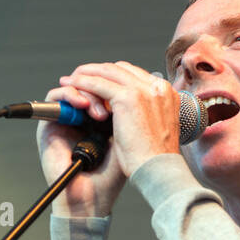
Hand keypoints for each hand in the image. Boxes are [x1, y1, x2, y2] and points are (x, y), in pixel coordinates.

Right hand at [37, 83, 125, 217]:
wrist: (92, 198)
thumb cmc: (110, 177)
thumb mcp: (124, 139)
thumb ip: (125, 113)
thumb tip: (136, 87)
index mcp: (99, 120)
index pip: (104, 89)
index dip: (114, 87)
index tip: (127, 96)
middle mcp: (81, 118)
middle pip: (89, 85)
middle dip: (102, 89)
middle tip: (113, 107)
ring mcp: (65, 120)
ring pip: (73, 87)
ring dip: (88, 92)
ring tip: (101, 112)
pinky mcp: (49, 125)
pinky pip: (55, 97)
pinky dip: (69, 95)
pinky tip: (84, 104)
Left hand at [57, 61, 180, 177]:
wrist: (159, 171)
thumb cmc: (155, 159)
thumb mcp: (155, 129)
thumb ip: (145, 113)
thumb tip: (125, 112)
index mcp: (166, 94)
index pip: (135, 75)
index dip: (114, 76)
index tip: (100, 80)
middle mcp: (157, 87)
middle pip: (121, 68)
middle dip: (98, 71)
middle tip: (81, 76)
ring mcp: (142, 90)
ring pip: (107, 72)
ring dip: (87, 73)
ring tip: (72, 80)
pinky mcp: (127, 98)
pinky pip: (98, 83)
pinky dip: (83, 83)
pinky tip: (72, 86)